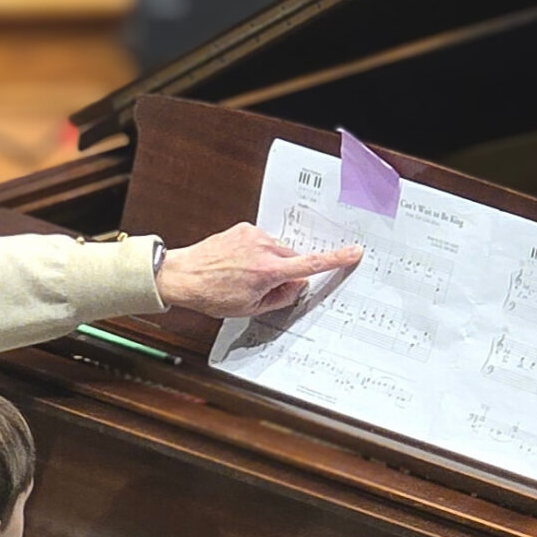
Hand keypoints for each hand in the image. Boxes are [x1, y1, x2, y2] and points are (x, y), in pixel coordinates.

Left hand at [156, 223, 362, 318]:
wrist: (183, 275)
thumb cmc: (212, 294)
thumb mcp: (251, 308)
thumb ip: (281, 297)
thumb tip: (298, 286)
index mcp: (269, 271)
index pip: (310, 265)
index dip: (336, 260)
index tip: (353, 253)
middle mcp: (263, 249)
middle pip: (293, 259)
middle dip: (287, 272)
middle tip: (265, 287)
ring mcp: (253, 235)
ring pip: (278, 250)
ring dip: (270, 262)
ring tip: (245, 275)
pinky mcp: (244, 228)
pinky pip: (262, 241)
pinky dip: (257, 252)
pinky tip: (239, 264)